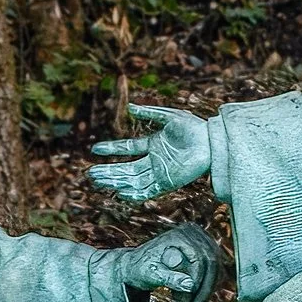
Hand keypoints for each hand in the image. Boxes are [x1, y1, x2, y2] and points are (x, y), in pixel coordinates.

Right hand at [89, 105, 210, 201]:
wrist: (210, 142)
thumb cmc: (194, 127)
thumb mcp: (169, 116)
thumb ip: (149, 112)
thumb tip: (130, 107)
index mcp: (153, 144)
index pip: (128, 148)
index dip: (111, 149)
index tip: (94, 149)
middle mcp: (154, 160)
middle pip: (126, 168)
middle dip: (108, 171)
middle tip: (90, 173)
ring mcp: (160, 172)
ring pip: (132, 180)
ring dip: (115, 181)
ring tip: (97, 181)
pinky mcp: (167, 183)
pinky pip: (147, 191)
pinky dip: (133, 194)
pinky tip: (119, 192)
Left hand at [117, 225, 218, 301]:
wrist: (136, 265)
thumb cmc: (140, 269)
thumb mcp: (151, 275)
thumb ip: (170, 279)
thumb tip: (190, 285)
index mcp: (178, 235)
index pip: (199, 258)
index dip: (197, 282)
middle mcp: (191, 232)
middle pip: (211, 260)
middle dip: (205, 287)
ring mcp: (199, 237)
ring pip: (215, 265)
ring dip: (209, 287)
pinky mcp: (203, 246)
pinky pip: (214, 266)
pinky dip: (209, 283)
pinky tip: (199, 296)